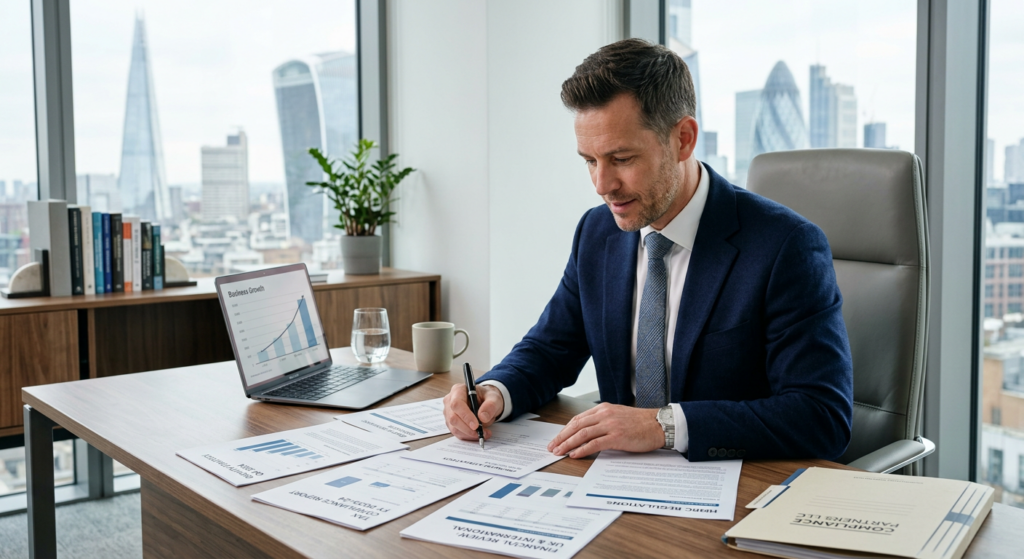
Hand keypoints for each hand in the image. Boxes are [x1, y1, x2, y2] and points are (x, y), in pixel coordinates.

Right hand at [443, 383, 503, 441]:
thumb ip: (491, 405)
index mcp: (458, 390)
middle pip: (453, 417)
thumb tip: (482, 417)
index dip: (465, 416)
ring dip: (469, 434)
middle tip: (481, 432)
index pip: (457, 403)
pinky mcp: (451, 423)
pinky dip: (468, 436)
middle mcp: (450, 400)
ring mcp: (449, 412)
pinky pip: (457, 432)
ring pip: (454, 427)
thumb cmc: (487, 397)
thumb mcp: (494, 398)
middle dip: (468, 428)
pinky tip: (477, 434)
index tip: (476, 425)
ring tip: (484, 433)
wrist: (486, 403)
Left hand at [547, 403, 663, 457]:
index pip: (578, 419)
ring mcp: (610, 425)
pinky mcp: (617, 437)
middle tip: (552, 447)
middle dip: (562, 437)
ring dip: (568, 444)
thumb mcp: (618, 415)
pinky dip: (582, 449)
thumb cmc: (641, 423)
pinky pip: (594, 443)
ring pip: (582, 434)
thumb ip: (603, 421)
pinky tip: (574, 455)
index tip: (557, 438)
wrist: (659, 425)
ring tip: (559, 452)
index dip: (565, 429)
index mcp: (603, 408)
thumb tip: (587, 433)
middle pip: (576, 425)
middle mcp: (605, 414)